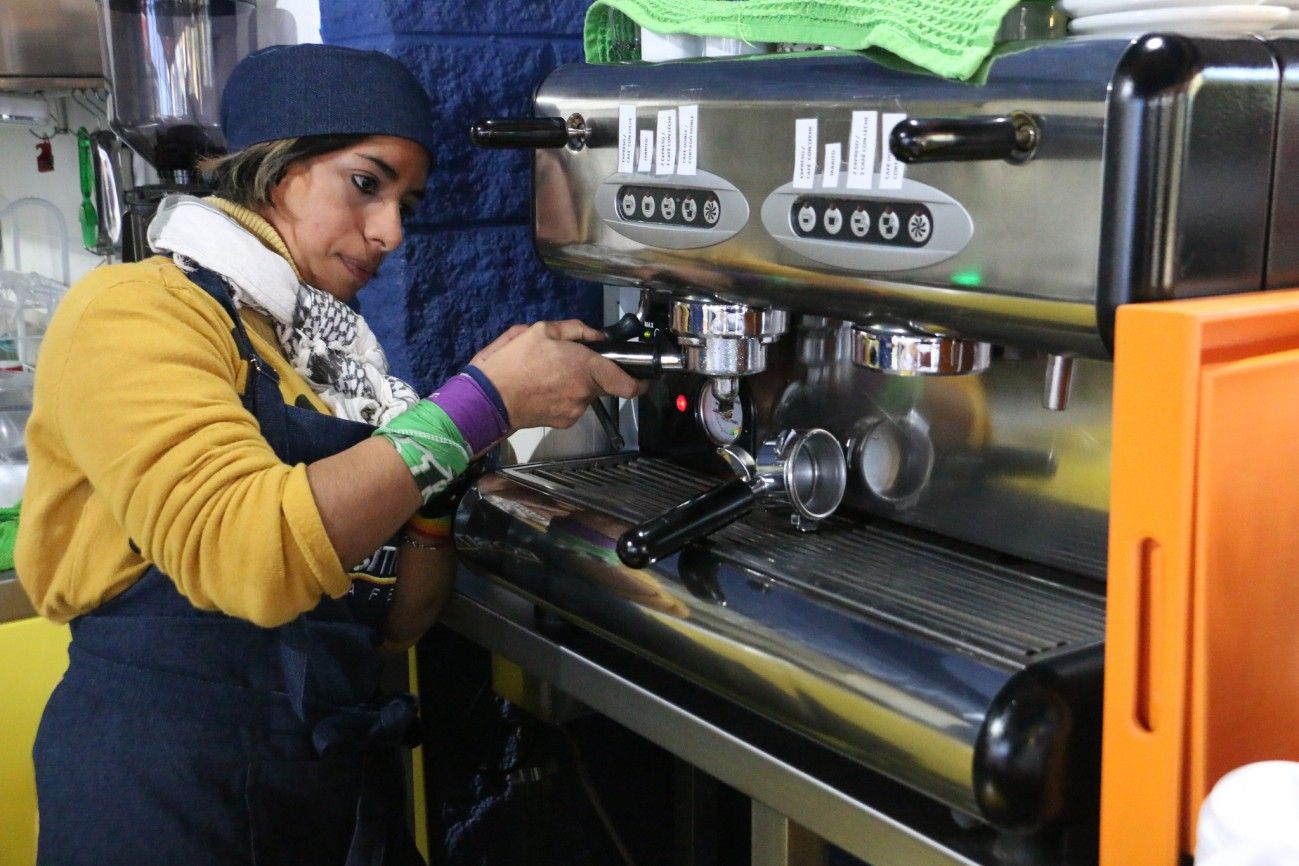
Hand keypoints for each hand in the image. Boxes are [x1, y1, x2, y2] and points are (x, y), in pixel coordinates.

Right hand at [472, 320, 646, 428]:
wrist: (490, 399)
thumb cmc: (515, 362)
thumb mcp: (542, 330)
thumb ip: (576, 330)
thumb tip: (598, 336)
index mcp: (588, 368)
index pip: (629, 384)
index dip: (639, 382)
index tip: (642, 377)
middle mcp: (586, 393)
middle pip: (603, 385)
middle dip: (592, 374)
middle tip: (568, 361)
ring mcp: (575, 411)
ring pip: (585, 395)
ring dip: (575, 385)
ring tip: (547, 373)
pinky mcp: (562, 422)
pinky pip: (571, 406)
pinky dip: (563, 397)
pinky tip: (542, 388)